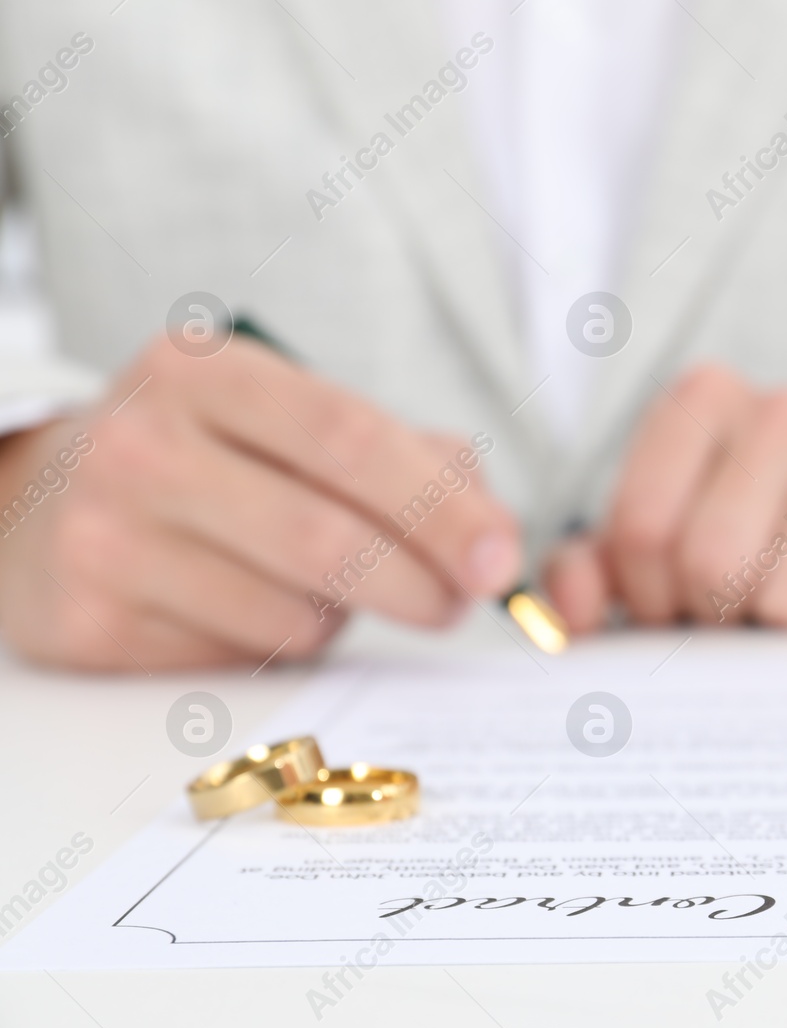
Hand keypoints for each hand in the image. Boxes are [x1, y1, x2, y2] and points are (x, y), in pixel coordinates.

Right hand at [0, 335, 523, 670]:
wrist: (42, 507)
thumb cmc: (207, 461)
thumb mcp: (288, 421)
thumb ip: (404, 455)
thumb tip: (490, 529)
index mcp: (204, 370)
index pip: (349, 438)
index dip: (440, 507)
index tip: (499, 557)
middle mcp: (141, 444)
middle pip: (325, 536)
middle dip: (419, 583)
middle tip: (460, 603)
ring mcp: (105, 535)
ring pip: (291, 611)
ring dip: (343, 616)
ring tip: (326, 586)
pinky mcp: (89, 622)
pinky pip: (241, 656)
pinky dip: (281, 645)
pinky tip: (254, 609)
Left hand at [545, 364, 786, 629]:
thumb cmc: (741, 530)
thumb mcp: (655, 542)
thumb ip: (588, 573)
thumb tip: (574, 610)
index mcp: (701, 400)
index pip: (641, 529)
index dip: (650, 595)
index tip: (671, 602)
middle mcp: (782, 407)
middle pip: (714, 562)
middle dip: (716, 614)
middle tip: (735, 610)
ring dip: (783, 628)